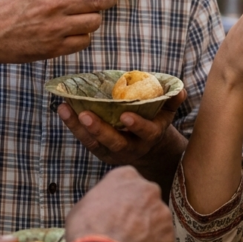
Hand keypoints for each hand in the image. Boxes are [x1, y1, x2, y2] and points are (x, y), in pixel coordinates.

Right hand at [0, 0, 125, 66]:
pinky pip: (84, 41)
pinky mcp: (54, 48)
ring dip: (95, 16)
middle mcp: (54, 4)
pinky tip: (75, 29)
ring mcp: (55, 28)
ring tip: (87, 13)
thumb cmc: (1, 0)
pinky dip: (84, 34)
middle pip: (98, 0)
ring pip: (94, 21)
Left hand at [57, 91, 185, 165]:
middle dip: (100, 130)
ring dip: (79, 127)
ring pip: (94, 143)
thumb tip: (179, 90)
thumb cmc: (155, 122)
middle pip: (115, 143)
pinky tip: (62, 109)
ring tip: (65, 109)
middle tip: (86, 115)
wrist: (147, 149)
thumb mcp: (166, 113)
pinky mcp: (99, 151)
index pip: (145, 132)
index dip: (137, 126)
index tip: (126, 116)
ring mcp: (113, 152)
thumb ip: (172, 101)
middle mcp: (131, 147)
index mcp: (150, 135)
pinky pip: (84, 140)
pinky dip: (72, 125)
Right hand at [66, 165, 174, 241]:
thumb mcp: (85, 204)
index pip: (128, 181)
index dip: (122, 198)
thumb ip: (102, 199)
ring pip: (156, 220)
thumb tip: (105, 207)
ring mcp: (162, 212)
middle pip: (146, 199)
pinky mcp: (170, 235)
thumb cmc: (86, 229)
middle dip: (139, 211)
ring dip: (147, 230)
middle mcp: (149, 189)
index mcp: (127, 175)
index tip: (116, 211)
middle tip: (125, 229)